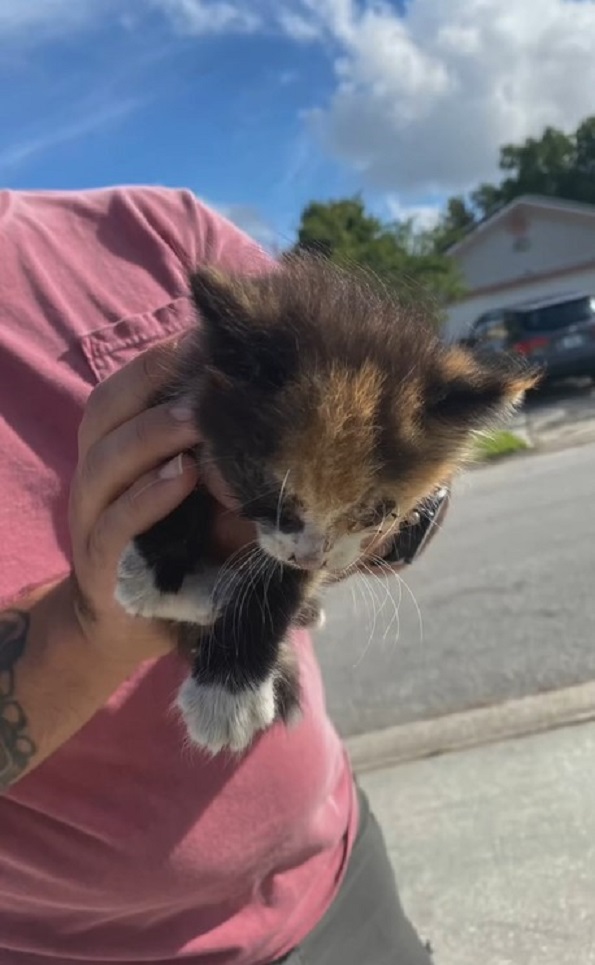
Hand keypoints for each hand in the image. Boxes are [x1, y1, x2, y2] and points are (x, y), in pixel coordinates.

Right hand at [67, 335, 253, 666]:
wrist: (136, 626)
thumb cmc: (183, 549)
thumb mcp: (210, 497)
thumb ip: (230, 461)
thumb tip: (286, 418)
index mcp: (116, 449)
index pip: (124, 390)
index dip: (157, 361)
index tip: (206, 338)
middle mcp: (96, 475)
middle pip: (104, 413)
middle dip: (152, 385)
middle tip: (205, 371)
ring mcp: (92, 518)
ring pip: (105, 461)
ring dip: (152, 434)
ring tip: (195, 418)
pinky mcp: (101, 563)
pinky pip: (117, 522)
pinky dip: (149, 496)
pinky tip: (183, 476)